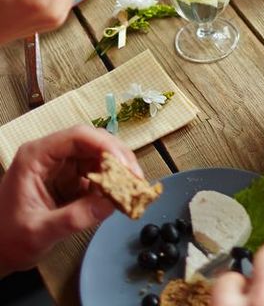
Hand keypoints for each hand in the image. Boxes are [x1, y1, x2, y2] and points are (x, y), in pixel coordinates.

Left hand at [0, 125, 142, 274]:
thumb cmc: (6, 240)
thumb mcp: (38, 232)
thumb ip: (73, 218)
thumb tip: (111, 204)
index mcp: (36, 156)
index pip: (77, 136)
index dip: (105, 145)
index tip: (125, 164)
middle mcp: (50, 154)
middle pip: (93, 142)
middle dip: (118, 158)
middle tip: (136, 179)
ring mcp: (61, 165)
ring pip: (99, 155)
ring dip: (118, 170)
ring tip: (133, 188)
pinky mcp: (69, 178)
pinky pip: (97, 172)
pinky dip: (112, 182)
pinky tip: (120, 195)